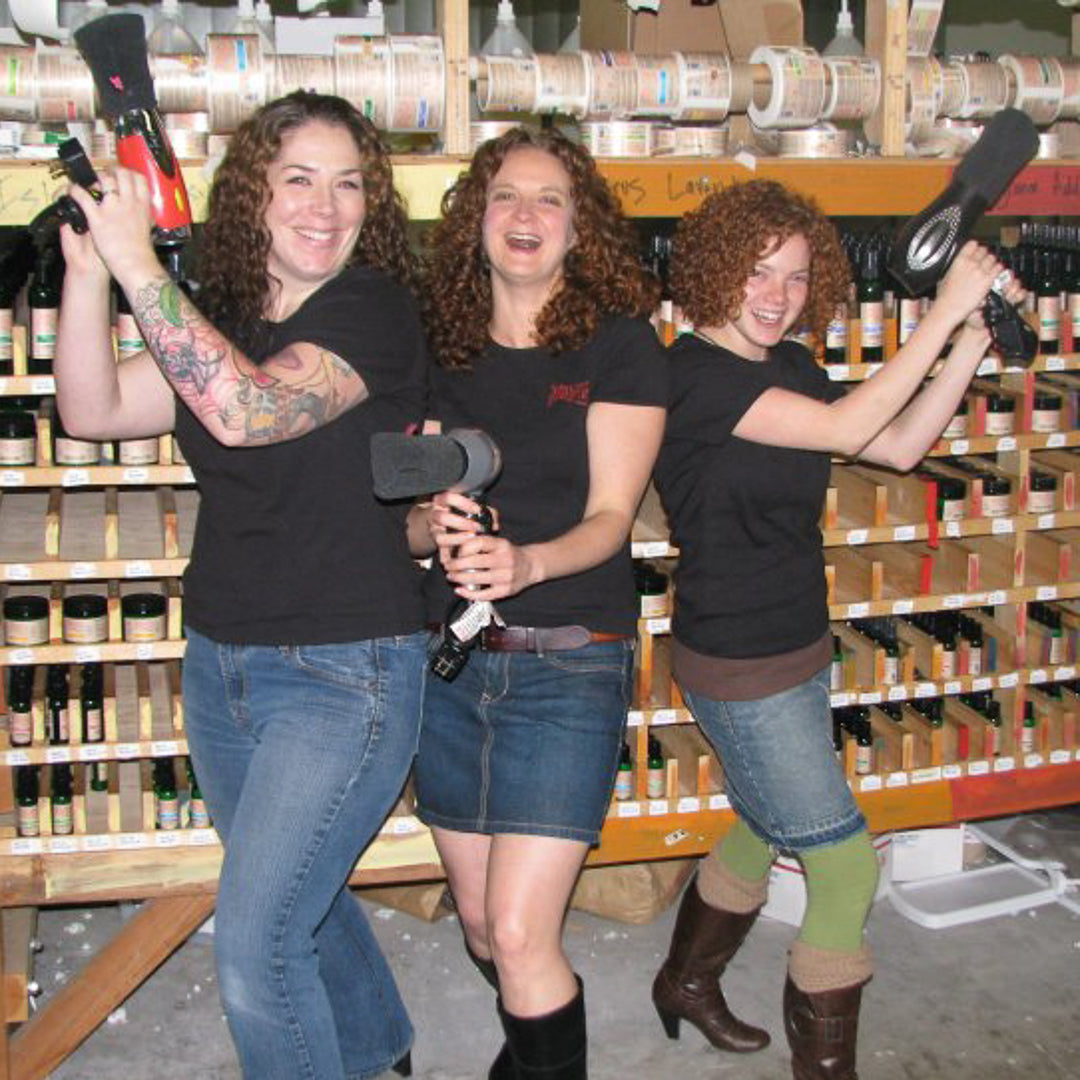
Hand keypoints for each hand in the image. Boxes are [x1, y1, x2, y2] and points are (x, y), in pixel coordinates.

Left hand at [65, 167, 161, 289]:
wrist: (135, 265)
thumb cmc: (141, 250)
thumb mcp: (148, 226)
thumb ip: (144, 213)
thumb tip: (143, 208)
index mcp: (143, 205)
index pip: (138, 178)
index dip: (128, 173)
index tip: (122, 175)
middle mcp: (129, 203)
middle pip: (121, 173)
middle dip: (110, 171)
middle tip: (104, 177)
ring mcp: (113, 209)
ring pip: (104, 179)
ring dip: (95, 178)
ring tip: (90, 184)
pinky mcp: (97, 218)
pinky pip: (83, 196)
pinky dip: (75, 190)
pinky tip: (73, 191)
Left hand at [442, 531, 534, 600]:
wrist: (531, 566)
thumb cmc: (509, 554)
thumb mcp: (498, 543)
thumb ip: (481, 544)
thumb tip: (456, 549)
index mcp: (502, 545)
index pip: (478, 543)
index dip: (462, 548)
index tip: (455, 553)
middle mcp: (505, 559)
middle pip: (473, 561)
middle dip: (456, 565)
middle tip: (448, 567)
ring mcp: (506, 576)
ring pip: (476, 578)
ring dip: (459, 578)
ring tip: (452, 577)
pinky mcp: (505, 590)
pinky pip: (483, 594)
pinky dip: (468, 593)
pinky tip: (460, 590)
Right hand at [935, 241, 1007, 327]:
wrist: (949, 308)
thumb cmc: (945, 296)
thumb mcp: (945, 277)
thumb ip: (954, 268)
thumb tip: (958, 265)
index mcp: (959, 260)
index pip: (972, 244)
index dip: (976, 247)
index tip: (976, 251)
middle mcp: (970, 263)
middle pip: (984, 250)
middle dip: (984, 255)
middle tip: (983, 262)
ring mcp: (980, 271)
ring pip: (993, 258)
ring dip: (992, 262)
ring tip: (989, 268)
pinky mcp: (987, 279)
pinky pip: (999, 268)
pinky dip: (998, 270)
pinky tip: (994, 274)